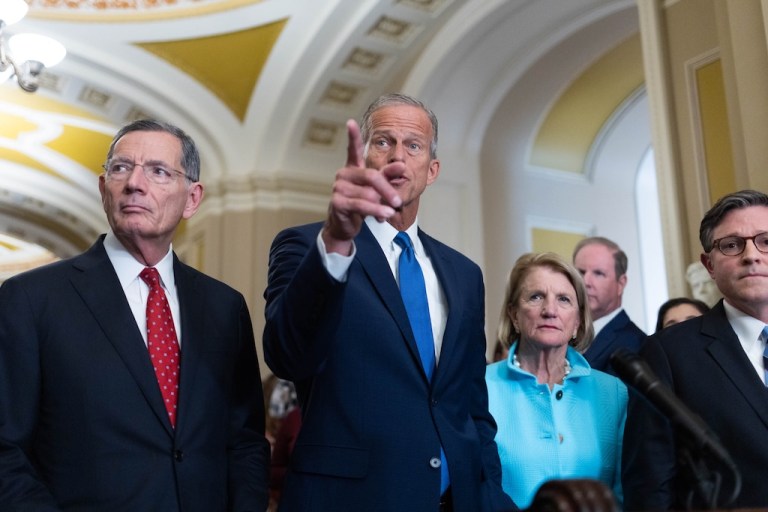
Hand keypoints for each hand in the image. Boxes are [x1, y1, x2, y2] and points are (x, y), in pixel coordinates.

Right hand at [322, 120, 401, 253]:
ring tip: (390, 212)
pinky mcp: (337, 202)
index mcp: (353, 167)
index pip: (353, 149)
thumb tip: (402, 165)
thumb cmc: (362, 203)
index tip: (351, 122)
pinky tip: (384, 216)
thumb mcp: (378, 189)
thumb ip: (388, 176)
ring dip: (382, 204)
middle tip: (398, 202)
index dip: (352, 136)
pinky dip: (375, 211)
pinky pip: (361, 205)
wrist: (345, 225)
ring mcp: (339, 188)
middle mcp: (344, 174)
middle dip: (388, 189)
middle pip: (372, 176)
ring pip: (368, 193)